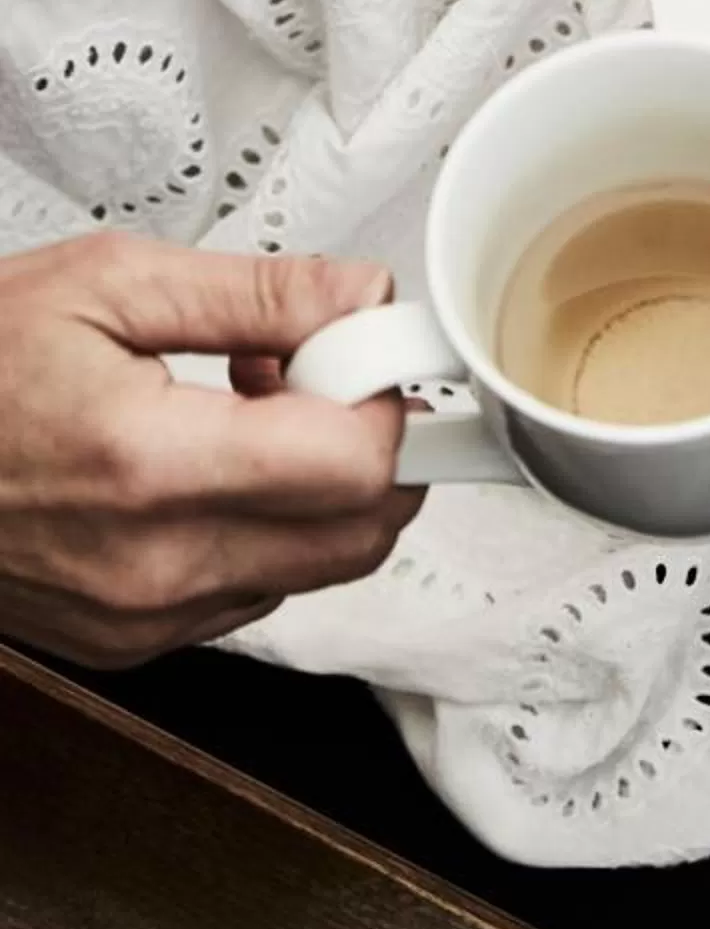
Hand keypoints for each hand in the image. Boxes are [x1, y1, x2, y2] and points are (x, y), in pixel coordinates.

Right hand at [0, 237, 420, 668]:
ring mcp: (143, 619)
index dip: (383, 394)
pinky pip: (256, 592)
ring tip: (246, 408)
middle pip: (362, 533)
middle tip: (314, 371)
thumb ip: (259, 294)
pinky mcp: (132, 644)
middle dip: (371, 445)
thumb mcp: (107, 284)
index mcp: (150, 465)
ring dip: (320, 488)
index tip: (361, 347)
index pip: (355, 463)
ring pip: (319, 568)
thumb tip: (365, 295)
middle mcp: (153, 566)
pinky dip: (267, 529)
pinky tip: (209, 463)